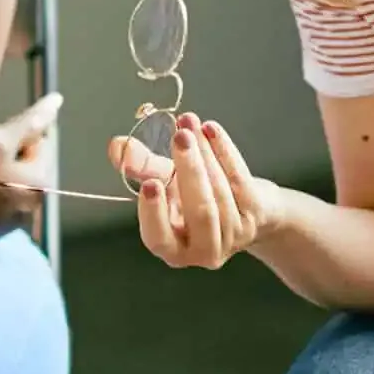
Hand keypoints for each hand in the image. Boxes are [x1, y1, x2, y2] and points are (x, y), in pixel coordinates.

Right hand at [111, 112, 280, 269]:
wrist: (248, 208)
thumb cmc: (197, 198)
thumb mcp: (167, 185)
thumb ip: (142, 169)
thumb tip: (117, 145)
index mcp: (174, 249)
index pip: (159, 238)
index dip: (154, 213)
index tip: (151, 184)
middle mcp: (205, 249)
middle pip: (199, 212)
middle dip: (190, 170)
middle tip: (180, 136)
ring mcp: (234, 235)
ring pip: (220, 192)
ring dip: (205, 153)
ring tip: (191, 123)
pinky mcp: (256, 217)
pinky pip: (240, 180)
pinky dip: (225, 151)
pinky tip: (211, 129)